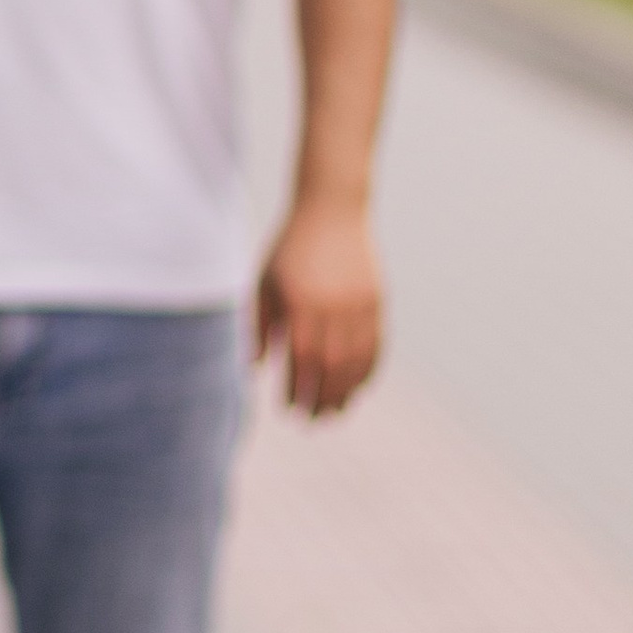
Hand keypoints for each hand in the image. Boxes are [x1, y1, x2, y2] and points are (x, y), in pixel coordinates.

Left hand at [254, 195, 382, 417]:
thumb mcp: (265, 282)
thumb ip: (259, 326)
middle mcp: (333, 307)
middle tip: (312, 421)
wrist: (332, 211)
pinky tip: (358, 388)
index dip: (297, 390)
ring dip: (347, 393)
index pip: (301, 361)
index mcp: (300, 303)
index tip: (289, 410)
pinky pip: (376, 345)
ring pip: (357, 361)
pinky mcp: (377, 301)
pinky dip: (368, 371)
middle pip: (331, 368)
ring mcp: (360, 305)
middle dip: (322, 399)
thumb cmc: (289, 249)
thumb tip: (255, 368)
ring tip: (335, 413)